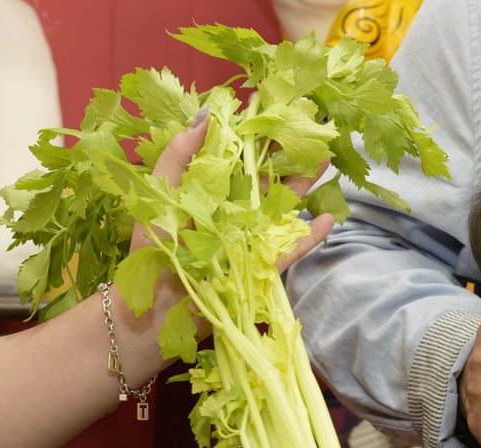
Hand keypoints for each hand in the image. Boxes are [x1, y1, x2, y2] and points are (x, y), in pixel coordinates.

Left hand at [119, 112, 334, 355]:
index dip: (256, 133)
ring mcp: (251, 239)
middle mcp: (234, 212)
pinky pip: (290, 249)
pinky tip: (329, 218)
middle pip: (267, 178)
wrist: (152, 307)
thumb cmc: (151, 250)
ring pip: (283, 208)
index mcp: (210, 191)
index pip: (238, 156)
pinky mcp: (262, 267)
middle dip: (288, 153)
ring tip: (325, 160)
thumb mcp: (159, 193)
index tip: (274, 108)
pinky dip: (310, 236)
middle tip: (310, 126)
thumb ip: (180, 154)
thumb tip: (208, 112)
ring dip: (305, 185)